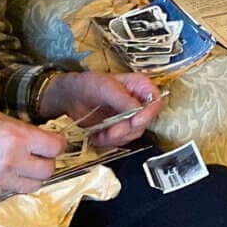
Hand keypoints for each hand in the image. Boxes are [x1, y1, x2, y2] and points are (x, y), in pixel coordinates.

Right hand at [0, 110, 65, 198]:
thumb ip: (20, 129)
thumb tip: (37, 136)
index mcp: (16, 137)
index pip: (55, 146)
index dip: (57, 142)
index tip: (53, 140)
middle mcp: (13, 161)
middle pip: (49, 170)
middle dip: (47, 161)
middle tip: (39, 153)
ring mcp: (2, 181)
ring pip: (35, 186)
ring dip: (34, 176)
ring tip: (24, 165)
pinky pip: (14, 192)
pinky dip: (16, 183)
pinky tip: (6, 172)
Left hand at [40, 71, 166, 147]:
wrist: (71, 97)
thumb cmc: (88, 84)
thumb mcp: (106, 87)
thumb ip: (123, 99)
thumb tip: (138, 110)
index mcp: (139, 86)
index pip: (155, 101)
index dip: (148, 113)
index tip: (135, 121)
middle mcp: (137, 102)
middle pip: (144, 121)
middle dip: (127, 129)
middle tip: (113, 130)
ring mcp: (128, 116)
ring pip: (133, 133)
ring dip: (117, 137)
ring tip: (102, 133)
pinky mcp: (119, 128)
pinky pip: (122, 140)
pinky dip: (110, 142)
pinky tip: (98, 136)